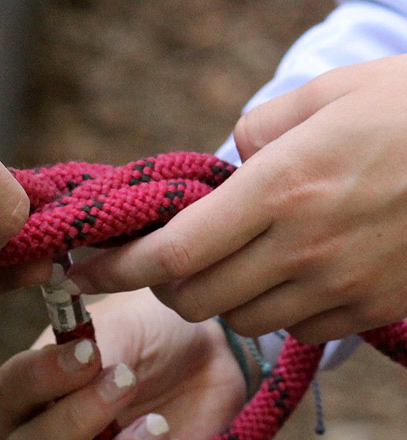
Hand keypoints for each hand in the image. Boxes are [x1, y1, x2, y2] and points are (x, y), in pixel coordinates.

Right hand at [0, 289, 246, 439]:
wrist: (208, 354)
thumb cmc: (155, 333)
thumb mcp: (127, 325)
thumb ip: (92, 349)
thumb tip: (77, 371)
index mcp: (38, 390)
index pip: (7, 394)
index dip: (39, 377)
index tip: (89, 352)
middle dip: (77, 421)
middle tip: (127, 380)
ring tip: (160, 424)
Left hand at [64, 55, 406, 342]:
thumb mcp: (325, 98)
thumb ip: (257, 131)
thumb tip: (225, 166)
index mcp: (282, 188)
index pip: (174, 248)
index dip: (120, 266)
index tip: (87, 268)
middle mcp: (303, 247)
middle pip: (195, 297)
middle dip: (165, 286)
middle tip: (163, 262)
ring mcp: (337, 286)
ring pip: (240, 319)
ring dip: (218, 298)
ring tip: (230, 263)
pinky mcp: (365, 310)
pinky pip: (293, 328)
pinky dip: (271, 308)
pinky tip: (284, 276)